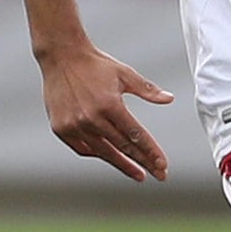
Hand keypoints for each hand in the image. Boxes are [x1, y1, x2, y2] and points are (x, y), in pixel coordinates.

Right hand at [38, 45, 174, 181]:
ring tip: (138, 173)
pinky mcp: (61, 129)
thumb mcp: (124, 74)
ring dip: (123, 164)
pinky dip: (98, 154)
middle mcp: (91, 118)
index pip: (135, 135)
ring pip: (104, 152)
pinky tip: (111, 157)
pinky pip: (83, 149)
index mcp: (109, 104)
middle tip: (158, 174)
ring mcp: (75, 126)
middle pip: (123, 147)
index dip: (151, 152)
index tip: (162, 165)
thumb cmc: (95, 64)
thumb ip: (147, 90)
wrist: (61, 57)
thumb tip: (169, 99)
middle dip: (143, 162)